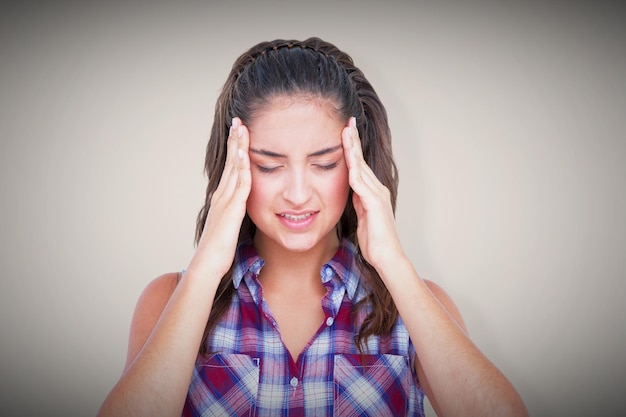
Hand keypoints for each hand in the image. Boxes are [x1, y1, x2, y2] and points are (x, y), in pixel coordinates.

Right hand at [192, 117, 250, 276]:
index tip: (238, 133)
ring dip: (238, 147)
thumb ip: (233, 216)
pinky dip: (243, 167)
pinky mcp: (232, 210)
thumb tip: (238, 212)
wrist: (206, 266)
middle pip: (230, 162)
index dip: (234, 150)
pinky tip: (245, 153)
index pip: (230, 168)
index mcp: (222, 199)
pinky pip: (240, 184)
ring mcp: (225, 201)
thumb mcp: (227, 228)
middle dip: (234, 140)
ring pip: (234, 168)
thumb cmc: (217, 252)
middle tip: (238, 120)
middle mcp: (222, 195)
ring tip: (241, 127)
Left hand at [342, 117, 402, 269]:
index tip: (346, 133)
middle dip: (354, 141)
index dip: (353, 149)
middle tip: (348, 122)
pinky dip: (354, 170)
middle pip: (362, 161)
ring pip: (361, 168)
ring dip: (353, 149)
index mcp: (373, 192)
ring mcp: (377, 195)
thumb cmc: (375, 241)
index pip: (360, 166)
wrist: (387, 257)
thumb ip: (358, 202)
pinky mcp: (375, 204)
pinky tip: (348, 160)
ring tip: (346, 132)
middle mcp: (377, 190)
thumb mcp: (362, 217)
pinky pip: (361, 184)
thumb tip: (352, 192)